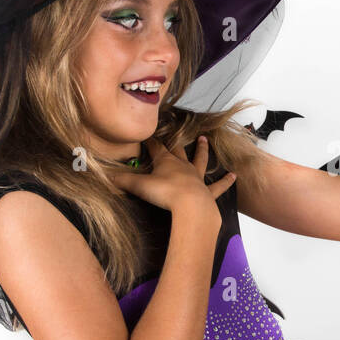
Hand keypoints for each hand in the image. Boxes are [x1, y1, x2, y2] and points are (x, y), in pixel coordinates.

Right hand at [110, 136, 233, 223]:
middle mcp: (182, 167)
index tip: (146, 135)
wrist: (190, 206)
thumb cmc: (165, 194)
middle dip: (174, 143)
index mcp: (166, 162)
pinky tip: (234, 176)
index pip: (156, 148)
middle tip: (175, 133)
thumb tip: (105, 176)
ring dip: (202, 151)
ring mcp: (196, 178)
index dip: (150, 142)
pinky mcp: (207, 192)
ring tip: (205, 140)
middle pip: (178, 151)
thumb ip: (122, 181)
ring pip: (200, 161)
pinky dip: (226, 181)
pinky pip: (218, 186)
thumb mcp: (139, 186)